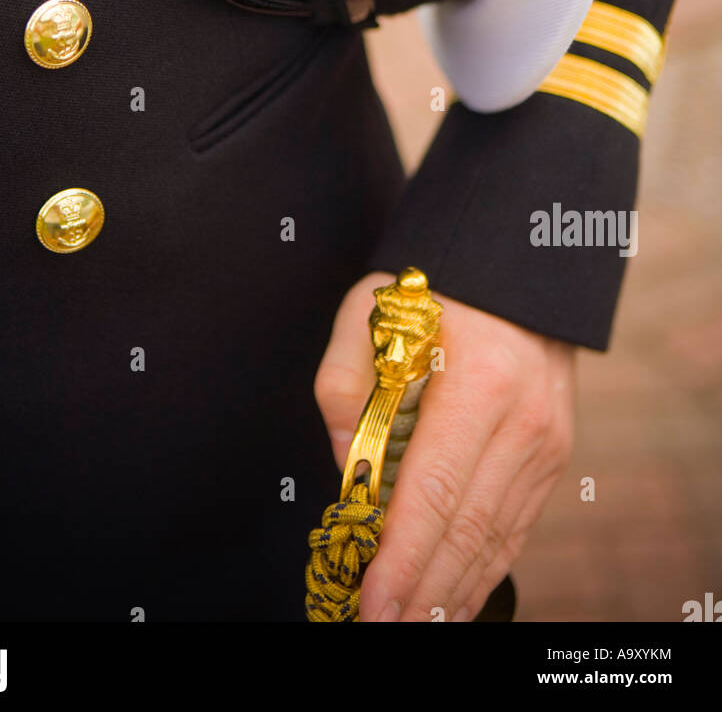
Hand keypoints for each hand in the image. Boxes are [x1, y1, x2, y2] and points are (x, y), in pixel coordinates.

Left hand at [314, 273, 576, 621]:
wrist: (517, 268)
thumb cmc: (434, 287)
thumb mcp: (369, 310)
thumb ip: (344, 386)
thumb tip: (348, 471)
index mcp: (477, 382)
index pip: (434, 492)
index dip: (402, 557)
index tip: (370, 600)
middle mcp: (521, 421)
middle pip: (467, 530)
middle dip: (422, 591)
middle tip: (381, 628)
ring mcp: (545, 443)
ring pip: (494, 540)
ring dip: (450, 590)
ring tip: (408, 623)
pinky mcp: (552, 456)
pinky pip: (513, 527)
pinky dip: (480, 569)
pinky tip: (449, 596)